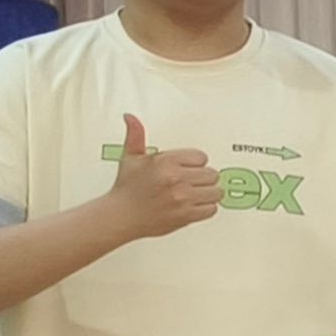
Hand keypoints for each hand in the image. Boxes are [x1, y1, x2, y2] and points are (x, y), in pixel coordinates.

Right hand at [107, 114, 222, 241]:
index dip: (195, 163)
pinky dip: (205, 209)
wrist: (119, 216)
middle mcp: (175, 179)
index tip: (187, 168)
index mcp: (165, 162)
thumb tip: (131, 118)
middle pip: (212, 174)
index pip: (201, 157)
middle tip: (191, 182)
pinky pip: (211, 209)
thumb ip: (136, 136)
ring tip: (194, 193)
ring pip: (216, 192)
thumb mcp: (131, 158)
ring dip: (207, 194)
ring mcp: (182, 198)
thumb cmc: (127, 189)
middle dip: (202, 178)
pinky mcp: (186, 215)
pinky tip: (193, 205)